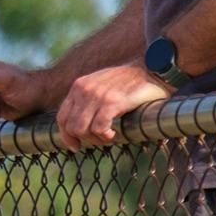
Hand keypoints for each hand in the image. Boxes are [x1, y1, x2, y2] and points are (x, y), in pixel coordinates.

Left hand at [53, 63, 172, 149]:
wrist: (153, 69)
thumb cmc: (129, 82)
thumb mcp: (101, 86)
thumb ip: (88, 100)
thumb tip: (79, 125)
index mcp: (79, 86)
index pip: (62, 116)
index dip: (66, 135)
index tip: (75, 146)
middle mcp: (84, 89)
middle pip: (71, 126)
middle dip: (84, 139)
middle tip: (100, 141)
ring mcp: (97, 95)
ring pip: (82, 130)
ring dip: (95, 140)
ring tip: (108, 137)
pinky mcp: (112, 102)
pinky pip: (99, 128)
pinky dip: (105, 136)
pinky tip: (114, 135)